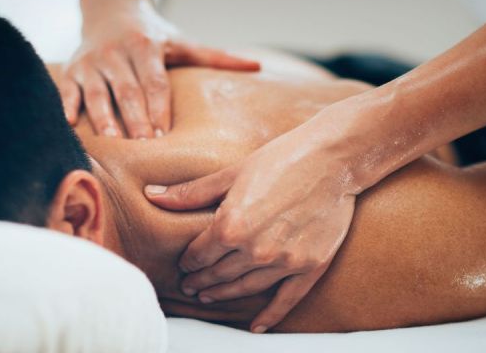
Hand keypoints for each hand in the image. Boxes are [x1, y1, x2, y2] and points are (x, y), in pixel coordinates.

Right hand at [58, 4, 259, 137]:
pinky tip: (71, 126)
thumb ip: (216, 57)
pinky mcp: (72, 69)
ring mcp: (91, 62)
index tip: (163, 134)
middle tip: (141, 147)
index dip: (158, 107)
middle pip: (127, 91)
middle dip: (134, 119)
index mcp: (145, 47)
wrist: (110, 9)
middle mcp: (116, 53)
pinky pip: (67, 89)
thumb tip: (257, 66)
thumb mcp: (183, 42)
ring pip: (97, 93)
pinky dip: (68, 106)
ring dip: (103, 118)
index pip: (154, 82)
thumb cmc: (152, 35)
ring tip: (112, 143)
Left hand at [144, 117, 358, 332]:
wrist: (332, 159)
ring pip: (246, 288)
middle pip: (219, 274)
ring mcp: (284, 261)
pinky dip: (270, 315)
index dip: (189, 261)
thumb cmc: (281, 159)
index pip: (200, 254)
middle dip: (201, 281)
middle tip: (190, 287)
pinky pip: (286, 299)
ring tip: (209, 297)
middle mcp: (255, 249)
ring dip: (224, 294)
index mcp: (231, 225)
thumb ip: (191, 192)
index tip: (185, 264)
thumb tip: (153, 194)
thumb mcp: (232, 173)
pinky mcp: (310, 266)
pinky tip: (256, 326)